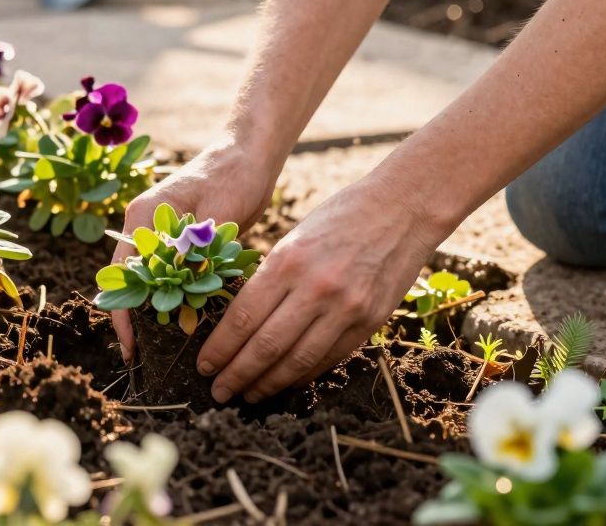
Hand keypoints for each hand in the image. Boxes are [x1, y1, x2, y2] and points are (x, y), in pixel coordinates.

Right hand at [110, 141, 280, 361]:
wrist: (249, 155)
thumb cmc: (233, 176)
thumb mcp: (215, 217)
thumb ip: (195, 256)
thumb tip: (181, 301)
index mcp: (143, 217)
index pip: (122, 274)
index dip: (124, 315)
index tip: (132, 349)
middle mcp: (144, 227)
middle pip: (131, 281)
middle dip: (138, 319)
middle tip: (150, 357)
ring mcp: (160, 234)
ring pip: (151, 282)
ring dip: (159, 310)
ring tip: (168, 346)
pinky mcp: (179, 240)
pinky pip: (171, 276)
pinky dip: (177, 297)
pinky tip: (189, 320)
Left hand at [196, 175, 450, 403]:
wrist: (402, 208)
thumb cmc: (339, 216)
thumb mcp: (293, 238)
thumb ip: (270, 279)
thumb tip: (240, 323)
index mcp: (287, 262)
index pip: (243, 319)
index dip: (220, 349)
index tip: (203, 365)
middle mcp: (315, 289)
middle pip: (266, 347)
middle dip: (237, 375)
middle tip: (218, 392)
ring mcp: (346, 308)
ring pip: (297, 361)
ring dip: (268, 384)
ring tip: (248, 395)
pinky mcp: (370, 321)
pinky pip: (329, 358)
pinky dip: (303, 375)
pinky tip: (285, 382)